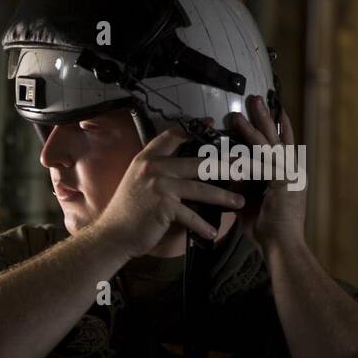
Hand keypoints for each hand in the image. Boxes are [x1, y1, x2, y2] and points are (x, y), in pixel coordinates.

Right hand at [92, 122, 245, 258]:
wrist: (113, 234)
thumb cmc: (128, 210)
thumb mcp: (137, 181)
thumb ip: (157, 170)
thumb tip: (183, 166)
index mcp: (147, 159)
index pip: (172, 136)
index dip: (193, 128)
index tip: (211, 123)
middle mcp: (154, 168)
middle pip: (198, 163)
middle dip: (225, 166)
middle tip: (245, 168)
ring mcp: (159, 187)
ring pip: (200, 188)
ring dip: (223, 197)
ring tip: (239, 202)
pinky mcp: (164, 207)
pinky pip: (190, 215)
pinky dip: (203, 226)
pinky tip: (214, 232)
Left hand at [226, 94, 305, 252]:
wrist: (281, 246)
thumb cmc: (267, 229)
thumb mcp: (251, 200)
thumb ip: (243, 184)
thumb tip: (229, 171)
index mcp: (288, 174)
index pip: (282, 143)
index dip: (277, 126)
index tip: (272, 108)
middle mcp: (292, 170)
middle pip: (277, 137)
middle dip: (266, 116)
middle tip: (255, 97)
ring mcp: (290, 174)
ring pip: (270, 145)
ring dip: (254, 127)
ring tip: (241, 111)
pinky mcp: (284, 181)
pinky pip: (264, 161)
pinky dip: (250, 149)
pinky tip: (238, 140)